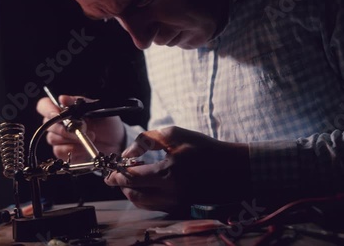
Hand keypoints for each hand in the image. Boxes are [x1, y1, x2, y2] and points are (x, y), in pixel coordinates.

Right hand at [36, 95, 125, 163]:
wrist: (116, 141)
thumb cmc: (106, 123)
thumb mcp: (97, 109)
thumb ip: (81, 102)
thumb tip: (63, 98)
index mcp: (63, 110)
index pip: (44, 106)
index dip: (47, 109)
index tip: (57, 114)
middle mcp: (58, 124)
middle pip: (47, 125)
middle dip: (65, 128)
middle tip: (83, 128)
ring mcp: (60, 139)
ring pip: (53, 139)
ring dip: (72, 139)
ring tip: (90, 136)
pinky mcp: (64, 153)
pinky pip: (59, 151)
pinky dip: (73, 150)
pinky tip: (84, 147)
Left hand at [104, 126, 250, 211]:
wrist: (234, 169)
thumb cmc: (204, 149)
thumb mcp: (176, 135)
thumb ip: (147, 140)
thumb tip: (127, 153)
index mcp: (168, 173)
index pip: (132, 177)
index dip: (117, 174)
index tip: (110, 170)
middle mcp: (170, 193)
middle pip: (134, 194)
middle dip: (121, 184)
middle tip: (115, 175)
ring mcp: (176, 203)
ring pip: (142, 203)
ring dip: (131, 192)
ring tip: (129, 179)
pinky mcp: (180, 207)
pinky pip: (154, 206)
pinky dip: (144, 197)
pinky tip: (145, 185)